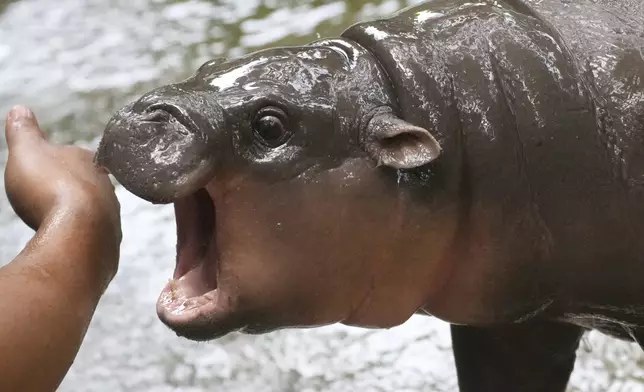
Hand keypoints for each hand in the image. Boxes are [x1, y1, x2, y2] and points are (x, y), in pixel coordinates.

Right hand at [4, 105, 121, 286]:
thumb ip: (24, 131)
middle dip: (72, 190)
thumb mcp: (28, 151)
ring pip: (95, 213)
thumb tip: (20, 109)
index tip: (49, 167)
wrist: (80, 232)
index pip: (77, 157)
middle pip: (89, 186)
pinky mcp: (109, 246)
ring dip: (78, 217)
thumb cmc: (50, 188)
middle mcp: (108, 188)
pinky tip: (69, 244)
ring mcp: (112, 217)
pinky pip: (93, 241)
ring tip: (59, 223)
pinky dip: (81, 240)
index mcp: (90, 163)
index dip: (60, 162)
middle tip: (53, 196)